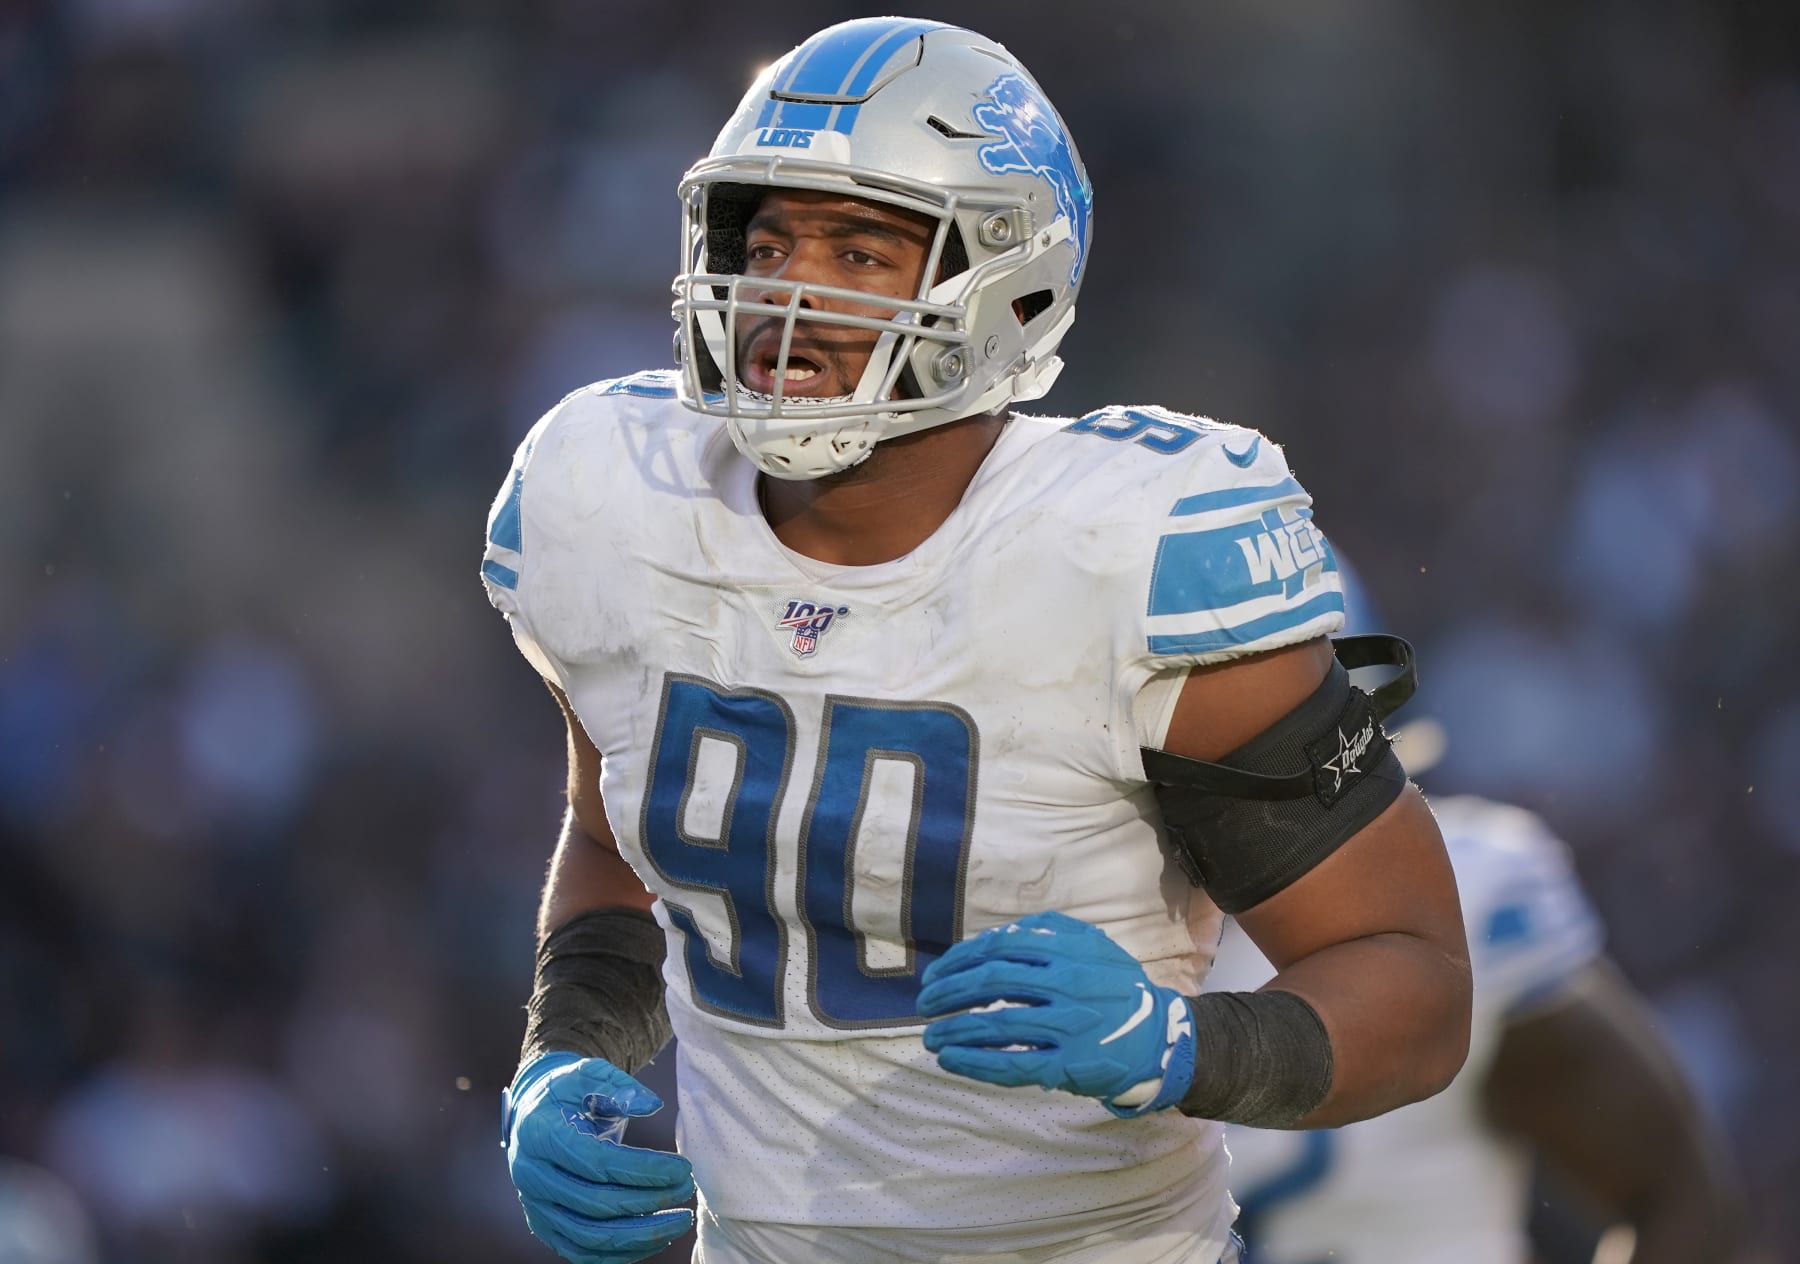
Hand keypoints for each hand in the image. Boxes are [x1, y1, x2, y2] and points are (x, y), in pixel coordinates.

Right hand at [502, 1052, 694, 1262]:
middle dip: (649, 1200)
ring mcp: (535, 1206)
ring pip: (590, 1237)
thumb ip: (620, 1086)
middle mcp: (531, 1176)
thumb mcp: (590, 1073)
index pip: (597, 1162)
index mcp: (540, 1135)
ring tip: (681, 1219)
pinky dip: (621, 1252)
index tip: (683, 1168)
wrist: (535, 1112)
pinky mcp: (544, 1227)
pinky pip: (583, 1253)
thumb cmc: (569, 1091)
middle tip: (687, 1188)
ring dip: (641, 1234)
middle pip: (596, 1203)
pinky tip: (656, 1238)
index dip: (643, 1169)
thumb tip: (653, 1104)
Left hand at [918, 910, 1195, 1115]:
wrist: (1158, 1037)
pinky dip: (975, 1062)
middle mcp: (1067, 984)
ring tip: (931, 1036)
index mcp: (1068, 950)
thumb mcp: (1092, 944)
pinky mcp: (1069, 1066)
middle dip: (949, 993)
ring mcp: (1069, 1027)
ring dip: (955, 1029)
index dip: (958, 960)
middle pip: (992, 983)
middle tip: (925, 1004)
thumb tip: (993, 937)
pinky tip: (950, 1059)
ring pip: (997, 1026)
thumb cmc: (1115, 988)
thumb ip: (1048, 933)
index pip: (999, 948)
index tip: (935, 975)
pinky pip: (1013, 1064)